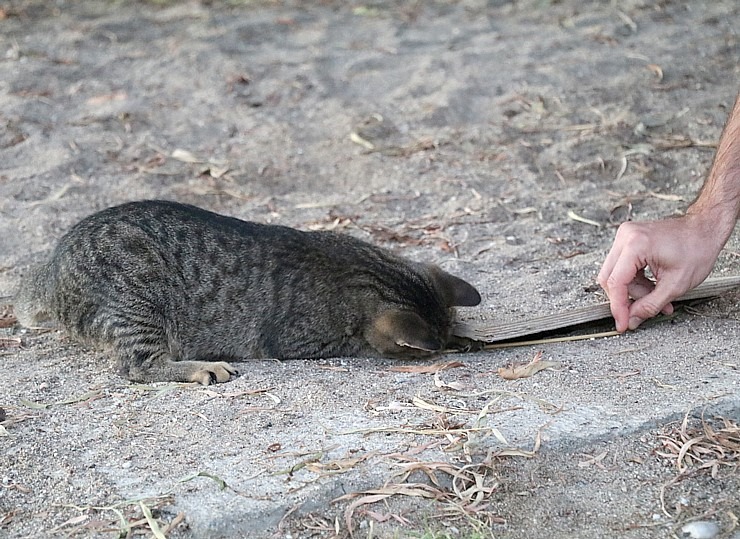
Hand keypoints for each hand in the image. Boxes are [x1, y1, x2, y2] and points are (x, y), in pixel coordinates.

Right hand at [598, 214, 722, 331]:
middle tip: (640, 312)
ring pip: (615, 275)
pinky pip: (622, 267)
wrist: (704, 230)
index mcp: (636, 244)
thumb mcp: (676, 285)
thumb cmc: (697, 249)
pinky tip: (652, 286)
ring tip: (656, 297)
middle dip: (626, 298)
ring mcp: (624, 237)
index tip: (622, 323)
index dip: (618, 307)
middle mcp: (625, 237)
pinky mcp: (628, 240)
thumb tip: (632, 319)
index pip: (616, 282)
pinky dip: (635, 281)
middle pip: (610, 278)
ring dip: (634, 291)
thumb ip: (650, 305)